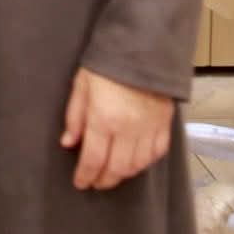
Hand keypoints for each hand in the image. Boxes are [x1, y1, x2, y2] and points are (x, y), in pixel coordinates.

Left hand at [60, 66, 173, 190]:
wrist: (143, 49)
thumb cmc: (106, 65)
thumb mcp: (81, 85)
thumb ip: (75, 116)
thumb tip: (68, 142)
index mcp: (104, 119)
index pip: (93, 158)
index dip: (86, 175)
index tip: (80, 184)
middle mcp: (128, 130)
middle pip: (117, 168)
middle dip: (104, 180)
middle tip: (95, 182)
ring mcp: (149, 129)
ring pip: (138, 165)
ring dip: (124, 174)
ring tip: (112, 174)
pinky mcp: (165, 126)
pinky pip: (157, 154)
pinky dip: (145, 163)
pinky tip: (135, 162)